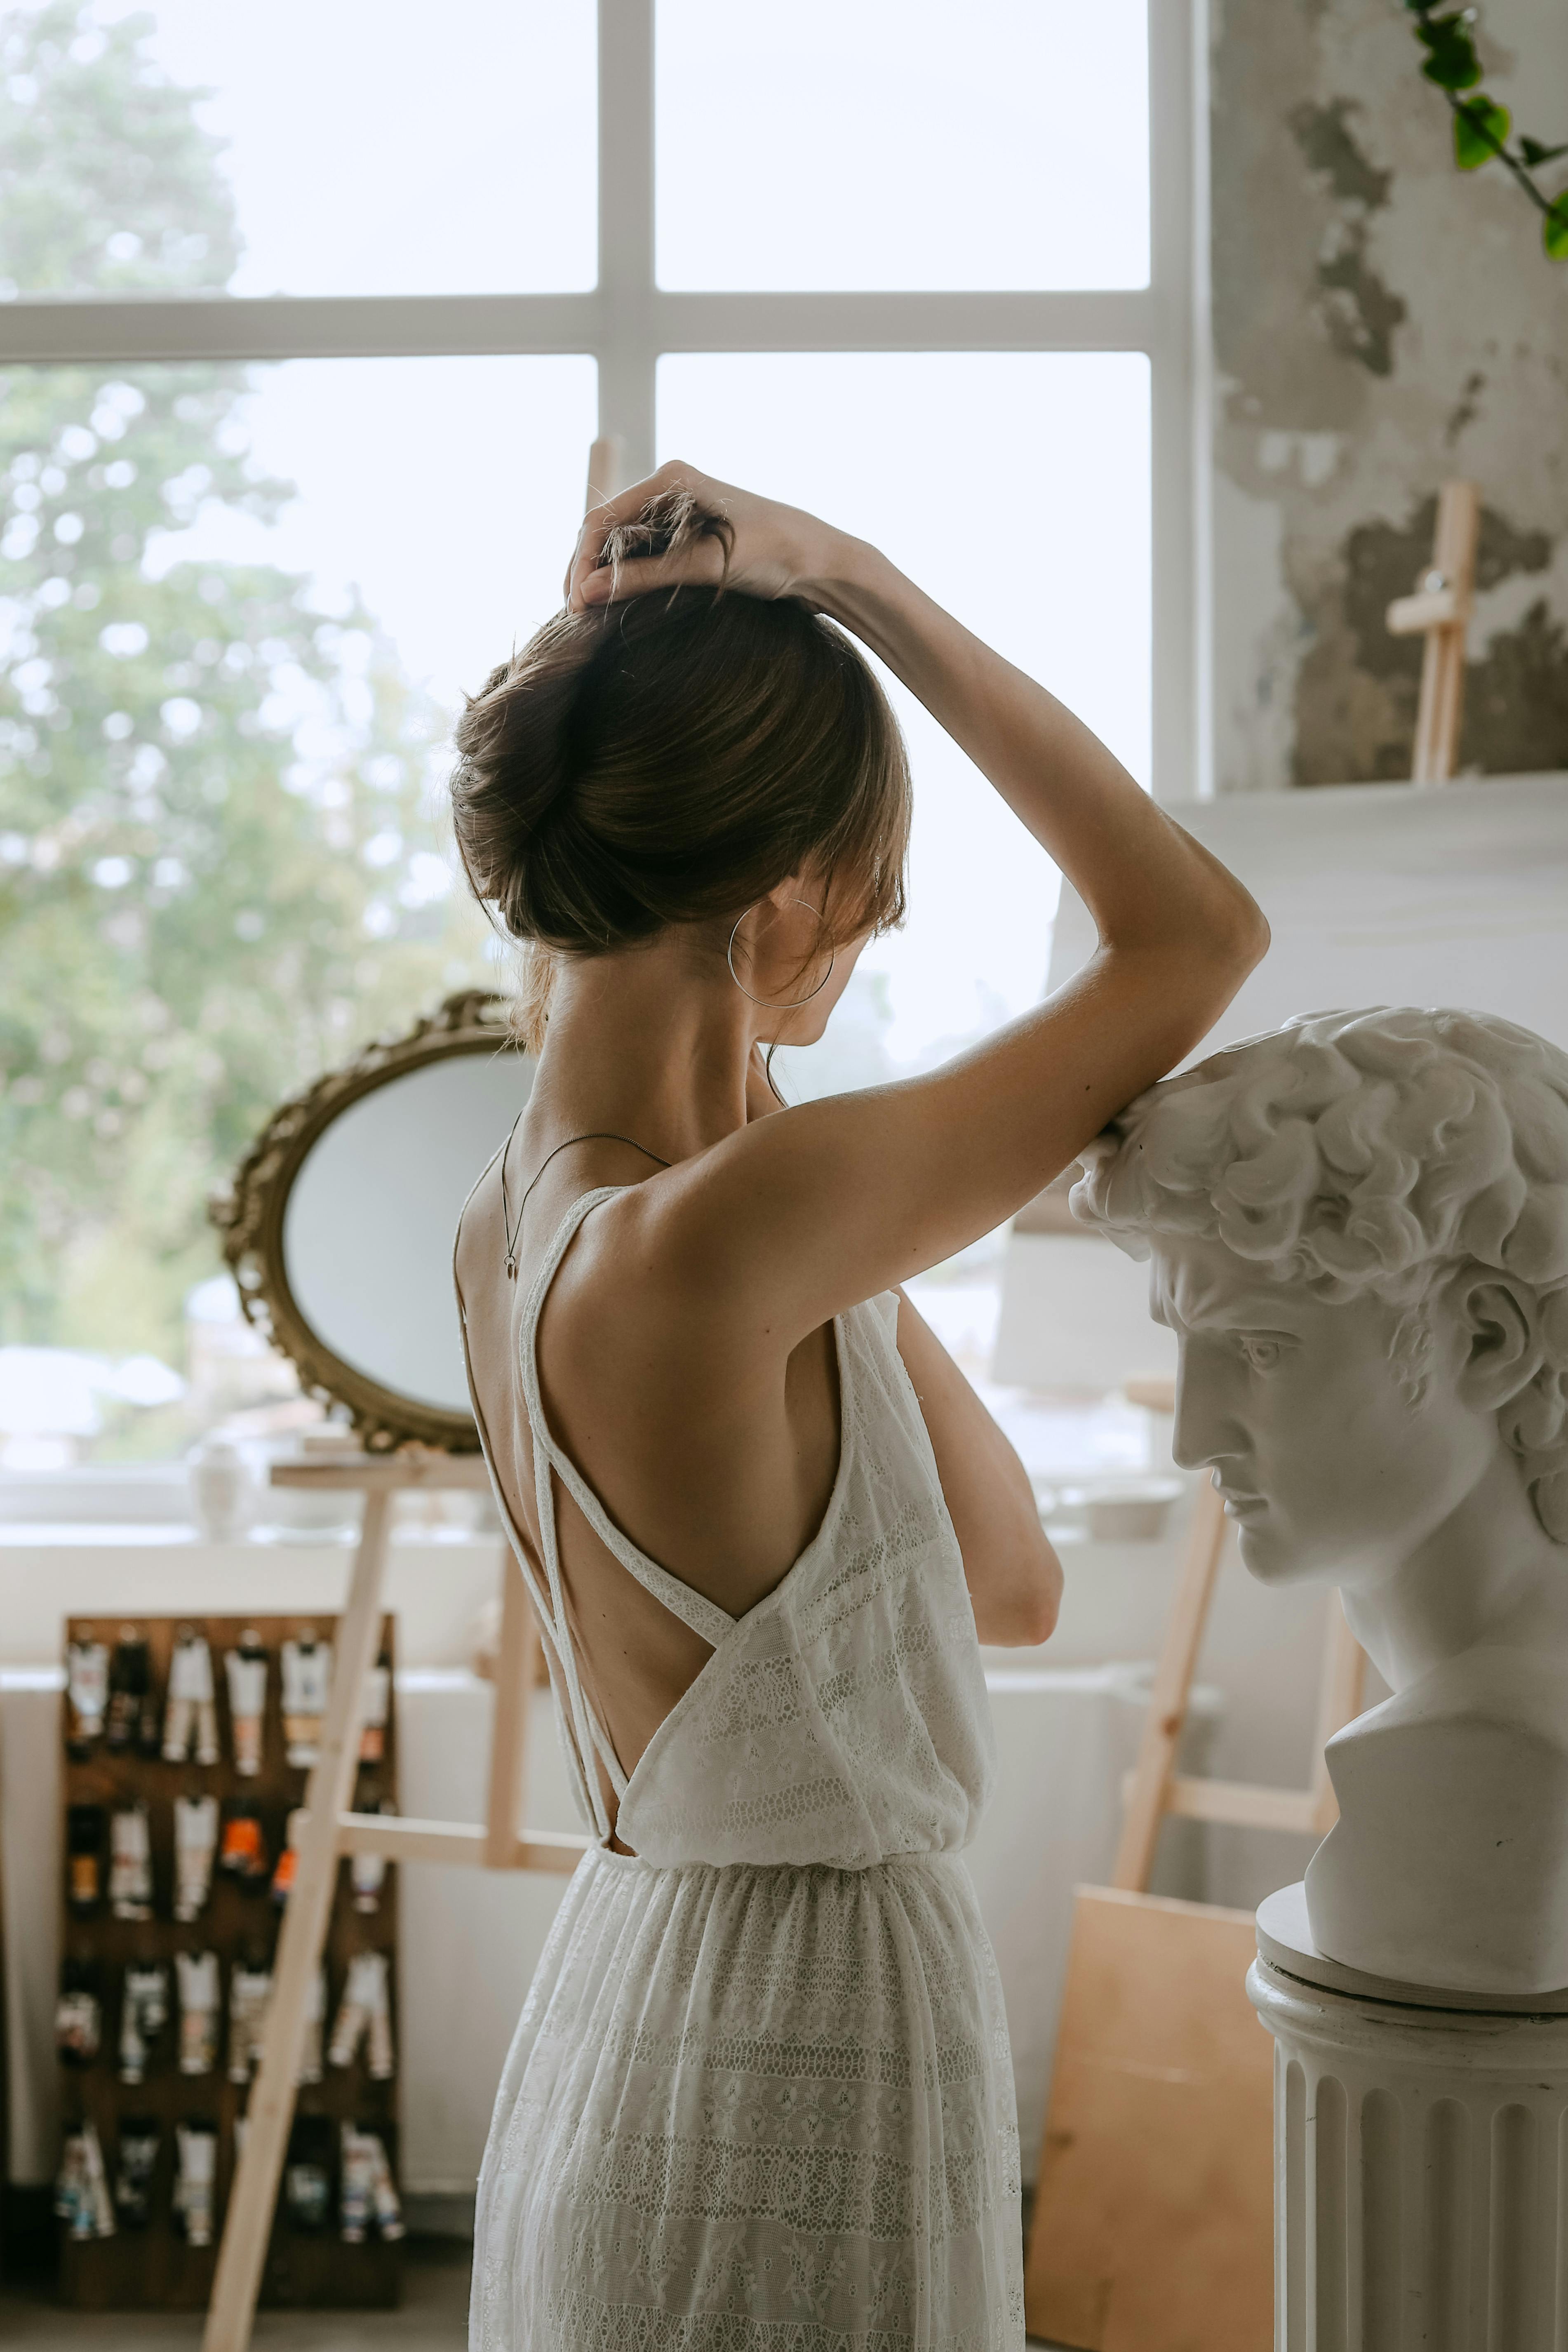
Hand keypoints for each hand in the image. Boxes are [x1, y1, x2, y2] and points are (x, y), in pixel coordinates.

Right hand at [564, 458, 850, 614]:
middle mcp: (669, 490)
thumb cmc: (774, 552)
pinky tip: (615, 605)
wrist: (822, 561)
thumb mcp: (705, 565)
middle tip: (575, 616)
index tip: (575, 605)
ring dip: (601, 577)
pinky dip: (625, 579)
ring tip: (588, 615)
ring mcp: (677, 513)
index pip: (602, 519)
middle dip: (584, 571)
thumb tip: (586, 593)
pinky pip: (642, 555)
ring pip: (620, 545)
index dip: (582, 562)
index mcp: (671, 480)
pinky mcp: (687, 536)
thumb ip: (644, 577)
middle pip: (605, 531)